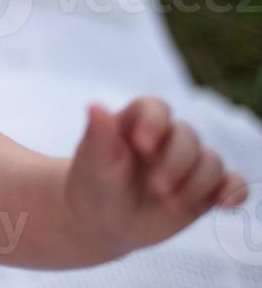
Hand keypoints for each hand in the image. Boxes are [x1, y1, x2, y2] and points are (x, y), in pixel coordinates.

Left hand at [66, 97, 249, 254]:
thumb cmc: (94, 184)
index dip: (155, 122)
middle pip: (188, 136)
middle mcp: (166, 138)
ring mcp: (187, 163)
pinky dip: (234, 191)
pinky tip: (223, 204)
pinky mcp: (205, 189)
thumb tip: (95, 106)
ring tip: (169, 205)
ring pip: (211, 161)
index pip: (155, 108)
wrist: (104, 221)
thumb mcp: (93, 162)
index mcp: (136, 122)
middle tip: (156, 189)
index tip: (142, 146)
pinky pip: (232, 183)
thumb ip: (98, 135)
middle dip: (176, 163)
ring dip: (195, 184)